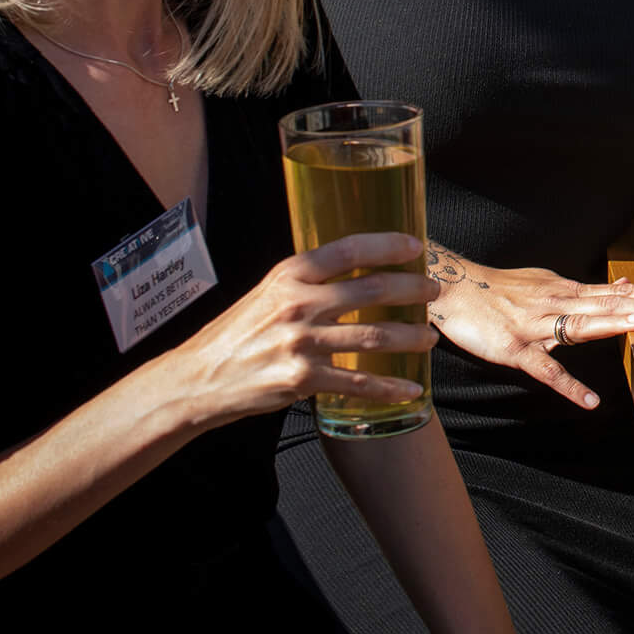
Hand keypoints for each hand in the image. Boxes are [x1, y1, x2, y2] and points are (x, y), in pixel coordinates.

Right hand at [164, 232, 440, 427]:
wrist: (199, 378)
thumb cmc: (238, 333)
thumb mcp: (267, 292)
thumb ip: (307, 281)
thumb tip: (355, 267)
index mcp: (289, 275)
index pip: (349, 249)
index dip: (388, 245)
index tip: (416, 246)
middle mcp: (297, 304)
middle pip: (372, 289)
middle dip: (412, 289)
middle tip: (434, 291)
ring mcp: (301, 342)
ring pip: (374, 335)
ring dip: (410, 336)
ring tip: (430, 338)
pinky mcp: (302, 379)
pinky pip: (358, 382)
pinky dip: (389, 387)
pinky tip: (411, 388)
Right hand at [425, 249, 633, 409]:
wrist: (452, 290)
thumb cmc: (500, 289)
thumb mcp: (545, 282)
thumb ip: (583, 289)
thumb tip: (620, 285)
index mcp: (566, 291)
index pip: (614, 291)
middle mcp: (556, 303)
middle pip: (607, 304)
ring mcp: (536, 326)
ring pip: (580, 325)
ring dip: (612, 324)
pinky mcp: (515, 348)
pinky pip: (546, 369)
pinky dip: (568, 385)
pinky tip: (590, 402)